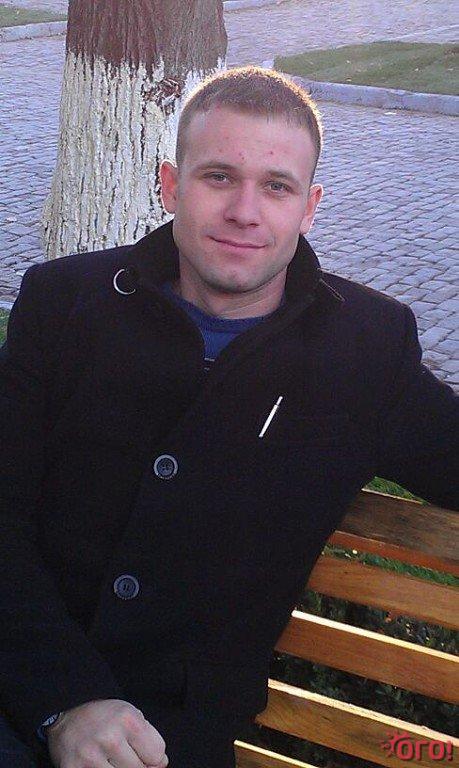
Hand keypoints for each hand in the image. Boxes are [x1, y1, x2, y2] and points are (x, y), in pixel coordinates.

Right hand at [46, 699, 167, 767]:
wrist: (65, 722)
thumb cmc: (102, 719)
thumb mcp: (129, 715)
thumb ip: (149, 738)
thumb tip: (162, 763)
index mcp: (127, 719)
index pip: (156, 754)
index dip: (151, 756)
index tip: (141, 751)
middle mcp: (110, 737)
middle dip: (136, 764)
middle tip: (123, 754)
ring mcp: (92, 756)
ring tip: (112, 759)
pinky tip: (101, 764)